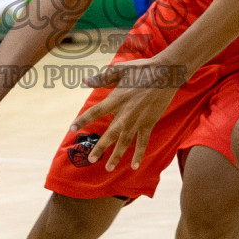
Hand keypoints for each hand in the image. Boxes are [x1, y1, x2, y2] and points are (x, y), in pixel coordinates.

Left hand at [74, 57, 189, 170]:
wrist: (166, 74)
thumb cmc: (142, 70)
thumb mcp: (120, 70)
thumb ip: (102, 78)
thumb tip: (85, 80)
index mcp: (115, 99)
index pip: (95, 112)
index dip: (82, 120)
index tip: (71, 129)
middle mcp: (125, 113)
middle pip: (109, 134)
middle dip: (99, 148)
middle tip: (90, 159)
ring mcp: (138, 121)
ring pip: (124, 142)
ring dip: (116, 156)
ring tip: (108, 168)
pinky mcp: (149, 123)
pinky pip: (142, 142)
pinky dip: (138, 154)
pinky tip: (134, 166)